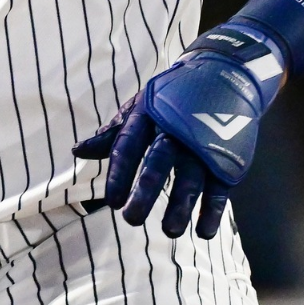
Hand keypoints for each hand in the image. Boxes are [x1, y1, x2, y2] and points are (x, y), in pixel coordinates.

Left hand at [72, 24, 283, 238]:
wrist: (223, 73)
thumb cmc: (171, 99)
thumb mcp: (140, 108)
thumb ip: (112, 134)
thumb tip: (76, 152)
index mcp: (147, 117)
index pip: (127, 147)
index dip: (119, 174)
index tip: (112, 202)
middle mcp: (175, 131)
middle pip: (158, 163)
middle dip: (145, 191)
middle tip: (131, 220)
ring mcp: (203, 144)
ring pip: (191, 177)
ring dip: (181, 206)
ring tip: (169, 231)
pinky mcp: (226, 155)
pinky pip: (219, 186)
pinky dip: (213, 209)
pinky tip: (203, 231)